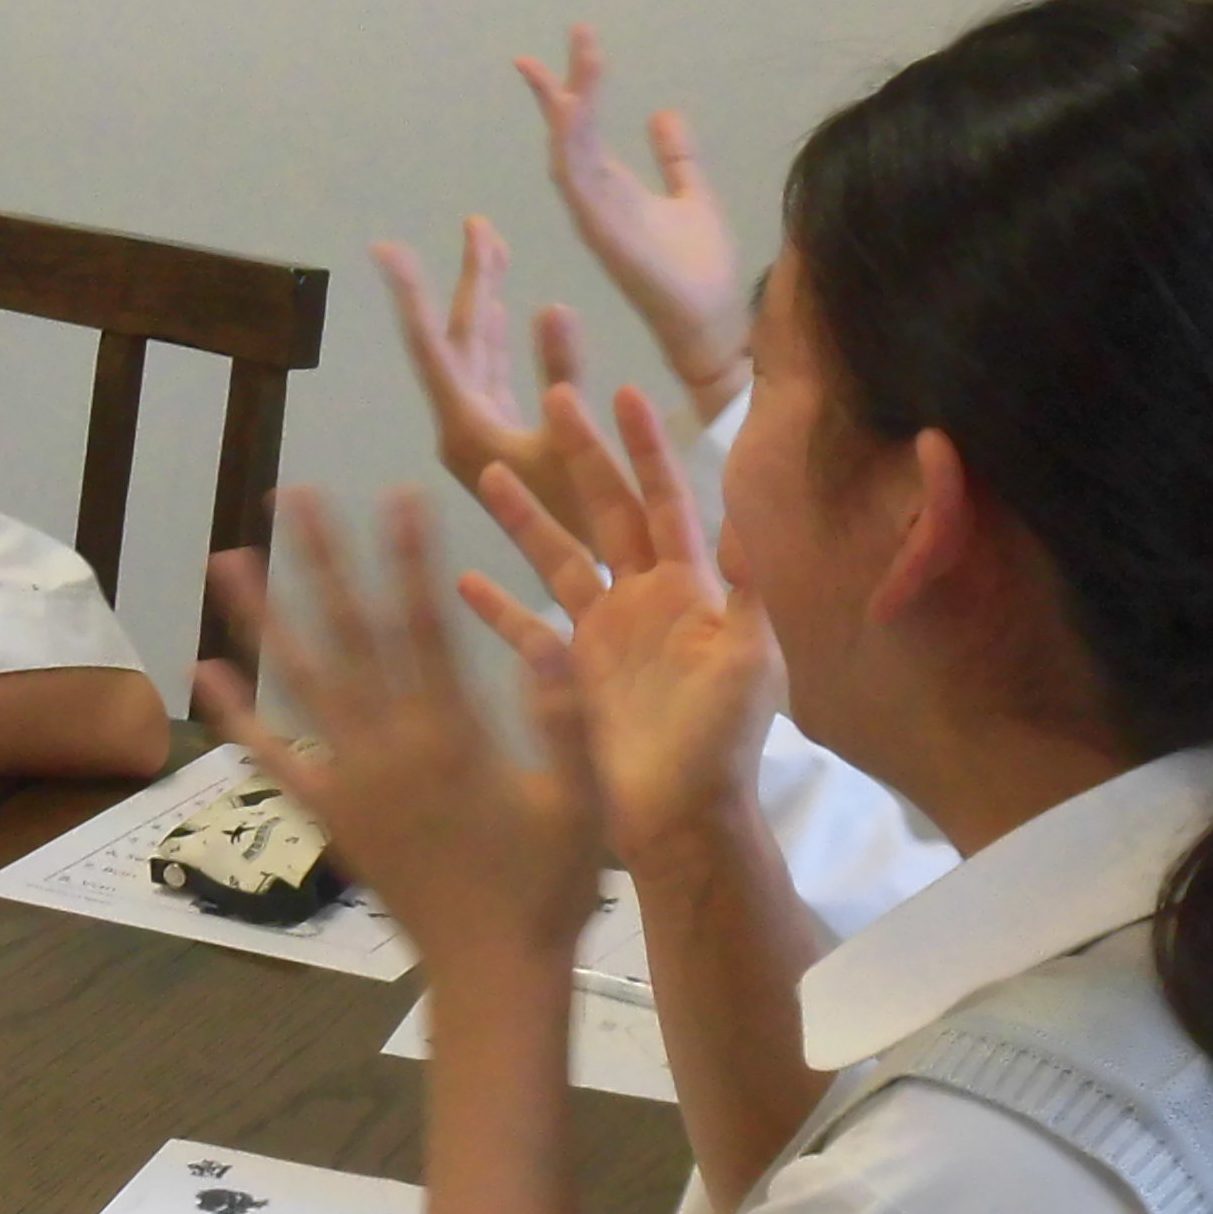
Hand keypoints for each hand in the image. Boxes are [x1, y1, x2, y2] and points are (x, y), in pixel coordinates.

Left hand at [201, 488, 602, 983]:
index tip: (398, 494)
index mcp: (454, 735)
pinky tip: (205, 673)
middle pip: (349, 635)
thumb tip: (548, 638)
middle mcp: (390, 748)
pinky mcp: (331, 818)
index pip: (425, 625)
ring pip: (299, 683)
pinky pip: (274, 759)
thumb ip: (565, 719)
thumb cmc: (549, 889)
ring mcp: (351, 782)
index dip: (410, 556)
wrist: (491, 974)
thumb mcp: (583, 801)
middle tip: (292, 497)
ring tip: (227, 561)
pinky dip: (239, 716)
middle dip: (320, 562)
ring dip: (261, 620)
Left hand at [375, 218, 595, 534]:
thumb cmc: (583, 524)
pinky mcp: (501, 439)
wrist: (590, 585)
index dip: (413, 295)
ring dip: (487, 302)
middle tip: (477, 224)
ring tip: (492, 247)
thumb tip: (550, 305)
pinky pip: (494, 374)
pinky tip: (510, 310)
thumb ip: (563, 372)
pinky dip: (503, 338)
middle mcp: (462, 428)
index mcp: (466, 430)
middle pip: (459, 341)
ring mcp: (480, 434)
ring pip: (477, 355)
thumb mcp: (577, 443)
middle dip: (471, 282)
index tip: (386, 250)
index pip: (433, 348)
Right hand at [459, 383, 785, 868]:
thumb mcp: (751, 662)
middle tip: (552, 398)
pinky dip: (496, 607)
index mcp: (690, 590)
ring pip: (558, 557)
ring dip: (525, 515)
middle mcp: (645, 601)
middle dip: (582, 457)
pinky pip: (526, 629)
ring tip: (489, 471)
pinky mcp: (571, 674)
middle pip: (608, 512)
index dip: (645, 449)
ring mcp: (604, 636)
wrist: (684, 820)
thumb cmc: (723, 744)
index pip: (667, 501)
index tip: (621, 394)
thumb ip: (749, 589)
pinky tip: (461, 581)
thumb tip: (744, 515)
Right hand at [519, 28, 748, 415]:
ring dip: (567, 107)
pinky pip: (576, 180)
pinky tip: (573, 111)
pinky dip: (570, 144)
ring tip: (577, 66)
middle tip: (567, 40)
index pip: (584, 131)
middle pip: (567, 134)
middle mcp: (596, 200)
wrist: (712, 326)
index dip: (574, 88)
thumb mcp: (693, 199)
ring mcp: (594, 215)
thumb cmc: (701, 274)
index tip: (573, 43)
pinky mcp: (601, 231)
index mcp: (614, 190)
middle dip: (562, 86)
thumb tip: (664, 113)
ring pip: (567, 151)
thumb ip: (678, 159)